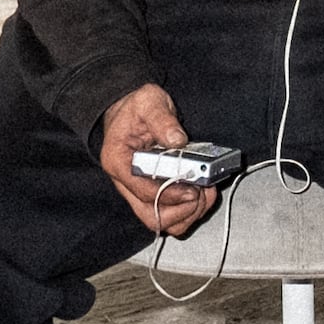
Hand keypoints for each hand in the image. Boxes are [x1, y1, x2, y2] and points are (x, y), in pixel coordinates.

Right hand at [99, 83, 216, 237]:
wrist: (128, 111)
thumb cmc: (135, 109)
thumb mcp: (148, 102)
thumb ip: (162, 119)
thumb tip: (177, 140)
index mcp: (118, 161)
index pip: (142, 190)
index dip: (169, 193)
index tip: (192, 188)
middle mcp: (125, 182)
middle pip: (150, 215)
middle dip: (181, 210)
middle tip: (202, 193)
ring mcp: (138, 191)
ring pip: (160, 221)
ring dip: (187, 214)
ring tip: (205, 194)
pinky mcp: (152, 193)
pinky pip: (169, 214)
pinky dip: (188, 211)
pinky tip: (202, 194)